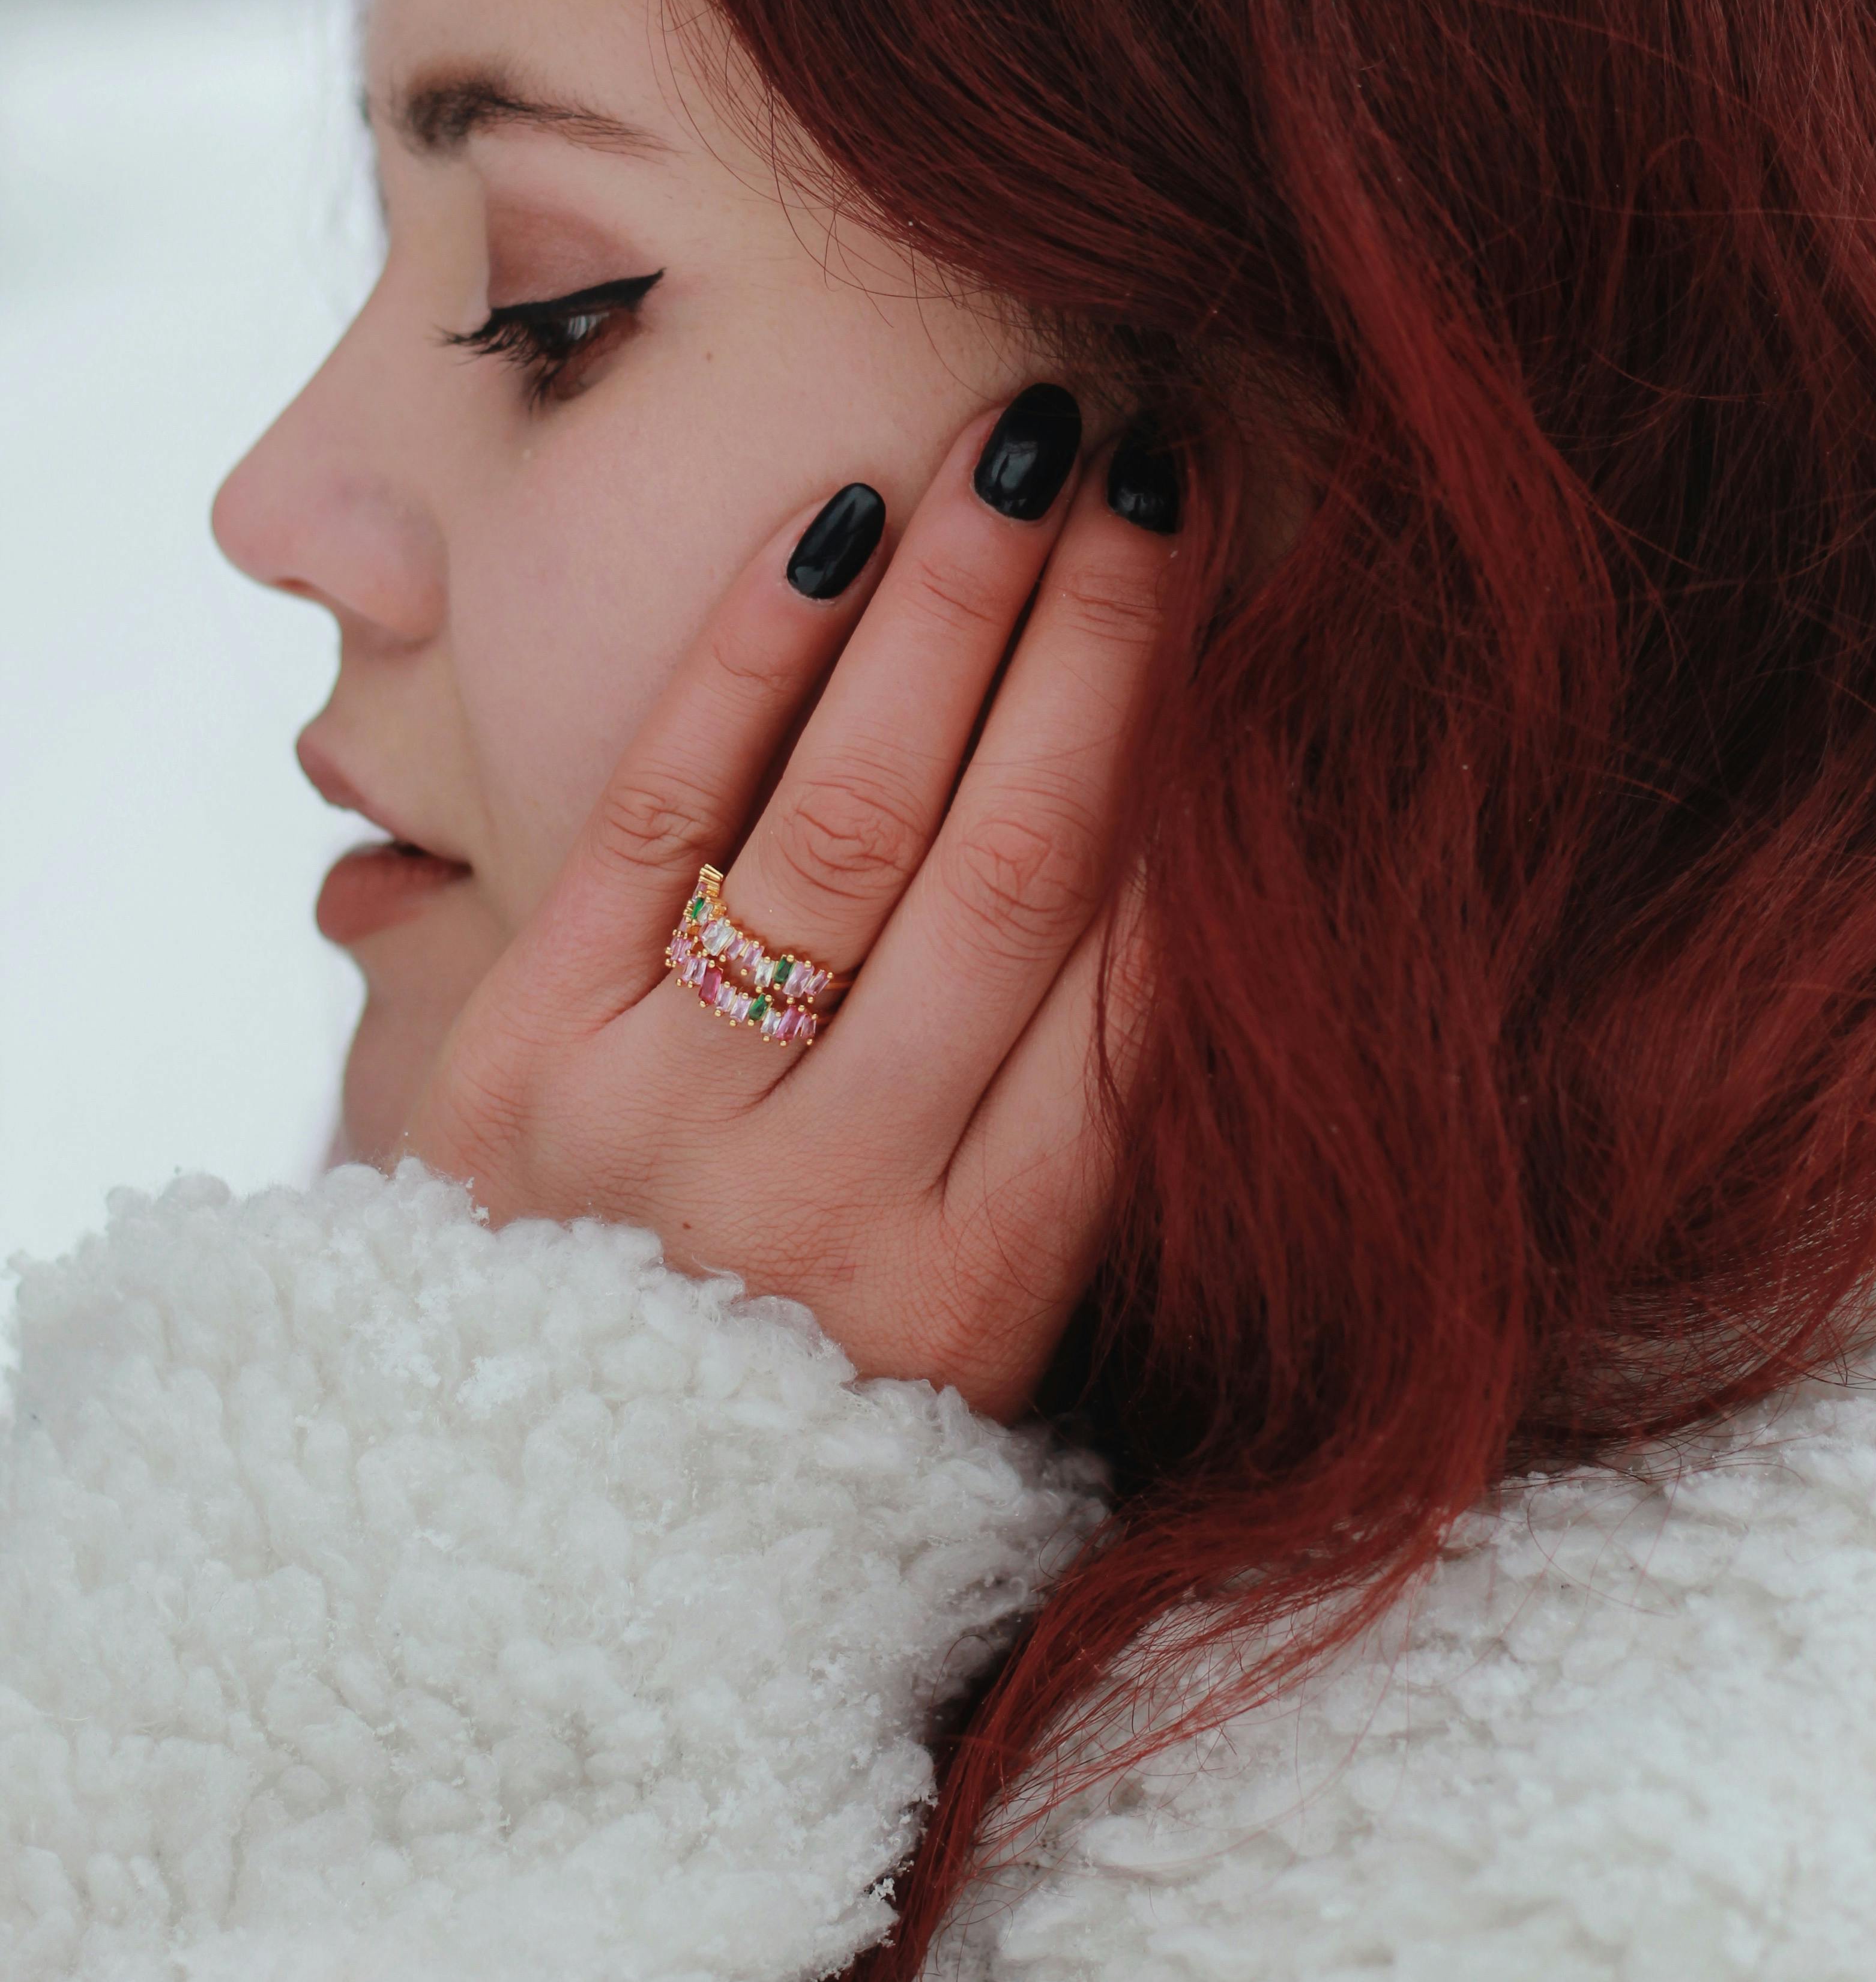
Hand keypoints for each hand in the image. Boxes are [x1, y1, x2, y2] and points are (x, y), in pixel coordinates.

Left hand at [400, 387, 1176, 1419]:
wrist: (514, 1535)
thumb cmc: (794, 1400)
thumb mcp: (978, 1328)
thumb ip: (1071, 1125)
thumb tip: (1189, 839)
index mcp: (988, 1283)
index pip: (1133, 980)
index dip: (1200, 773)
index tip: (1255, 612)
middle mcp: (838, 1205)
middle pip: (1012, 863)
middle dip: (1098, 643)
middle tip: (1153, 468)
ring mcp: (667, 1122)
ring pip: (848, 811)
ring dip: (951, 608)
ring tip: (1021, 446)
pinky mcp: (523, 1054)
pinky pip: (656, 809)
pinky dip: (751, 656)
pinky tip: (838, 523)